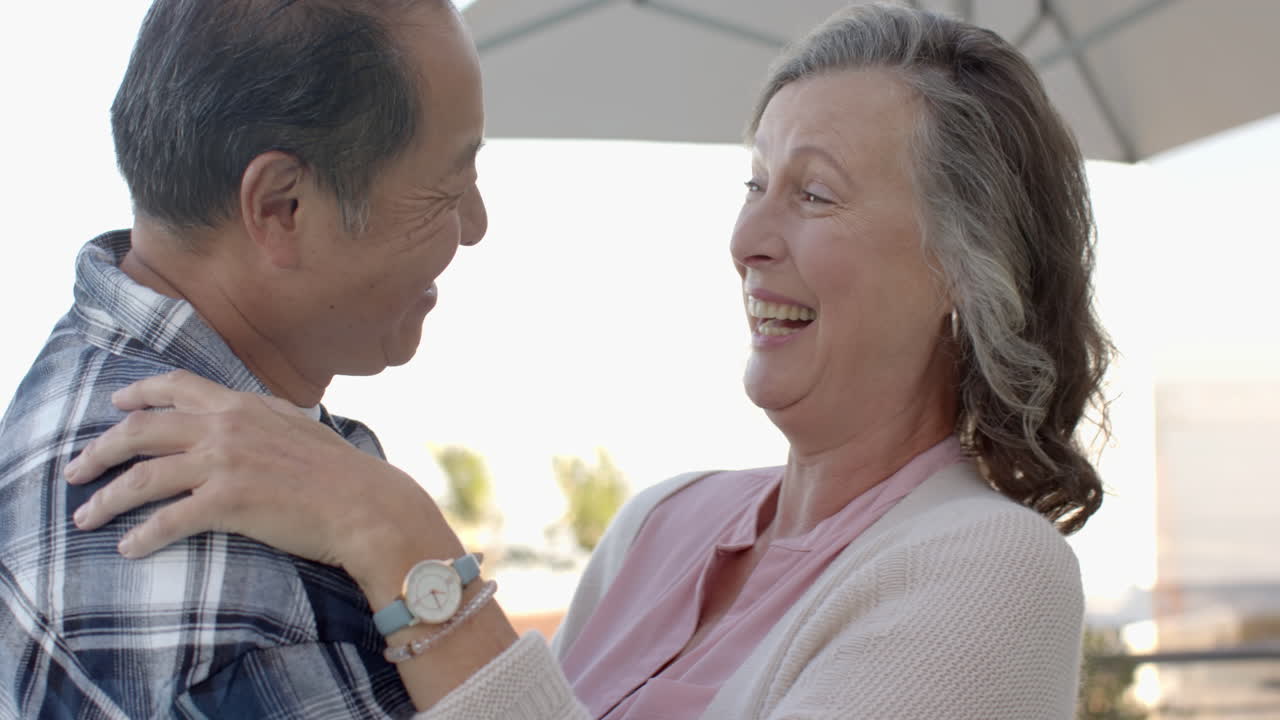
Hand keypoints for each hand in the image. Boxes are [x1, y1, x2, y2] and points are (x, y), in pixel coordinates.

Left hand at [66, 370, 462, 595]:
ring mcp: (225, 463)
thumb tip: (250, 417)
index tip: (114, 404)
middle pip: (141, 430)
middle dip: (99, 451)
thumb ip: (264, 418)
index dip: (137, 394)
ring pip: (142, 478)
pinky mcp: (228, 503)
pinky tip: (128, 547)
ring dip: (105, 500)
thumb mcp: (298, 426)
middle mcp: (227, 427)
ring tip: (84, 517)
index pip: (176, 387)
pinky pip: (168, 520)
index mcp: (243, 405)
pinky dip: (141, 536)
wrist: (367, 505)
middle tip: (76, 471)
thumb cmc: (341, 473)